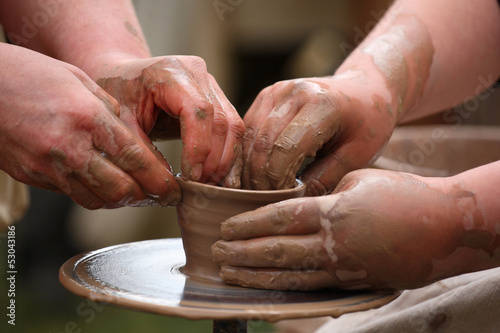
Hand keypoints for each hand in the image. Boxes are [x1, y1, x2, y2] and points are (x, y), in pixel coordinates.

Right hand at [0, 45, 178, 208]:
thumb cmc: (33, 75)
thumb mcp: (83, 84)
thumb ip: (112, 116)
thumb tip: (139, 147)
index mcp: (88, 118)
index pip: (135, 160)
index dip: (161, 181)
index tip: (175, 190)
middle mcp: (69, 147)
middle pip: (121, 190)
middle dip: (147, 197)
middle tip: (160, 194)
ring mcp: (48, 166)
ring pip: (97, 200)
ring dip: (122, 200)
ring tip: (135, 192)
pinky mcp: (33, 177)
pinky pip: (73, 195)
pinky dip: (94, 195)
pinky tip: (103, 184)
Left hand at [94, 55, 244, 187]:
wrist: (121, 75)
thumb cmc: (117, 95)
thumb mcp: (121, 123)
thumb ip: (143, 151)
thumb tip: (169, 185)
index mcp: (169, 72)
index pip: (197, 111)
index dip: (199, 148)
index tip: (191, 177)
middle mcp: (196, 73)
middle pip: (221, 120)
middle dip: (215, 159)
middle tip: (203, 187)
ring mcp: (210, 84)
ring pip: (233, 124)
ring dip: (227, 159)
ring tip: (213, 186)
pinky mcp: (217, 97)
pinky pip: (231, 127)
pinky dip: (229, 154)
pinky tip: (222, 177)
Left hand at [212, 169, 478, 289]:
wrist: (443, 226)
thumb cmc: (401, 194)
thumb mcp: (357, 179)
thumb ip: (323, 192)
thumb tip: (295, 202)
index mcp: (334, 211)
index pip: (281, 217)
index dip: (249, 223)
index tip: (226, 226)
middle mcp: (334, 243)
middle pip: (277, 250)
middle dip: (243, 252)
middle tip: (216, 251)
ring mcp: (342, 267)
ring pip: (289, 275)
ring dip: (255, 274)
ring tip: (229, 272)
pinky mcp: (350, 282)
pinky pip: (309, 287)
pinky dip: (282, 286)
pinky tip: (264, 285)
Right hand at [242, 71, 396, 193]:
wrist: (364, 90)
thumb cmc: (367, 124)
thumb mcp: (358, 156)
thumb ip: (325, 178)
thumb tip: (289, 200)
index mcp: (321, 104)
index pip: (285, 148)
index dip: (278, 180)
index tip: (283, 200)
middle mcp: (294, 92)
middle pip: (262, 142)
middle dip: (259, 177)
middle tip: (264, 202)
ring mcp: (277, 91)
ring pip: (249, 136)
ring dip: (248, 167)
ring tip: (257, 192)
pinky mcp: (267, 95)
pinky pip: (248, 129)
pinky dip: (246, 153)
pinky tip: (253, 174)